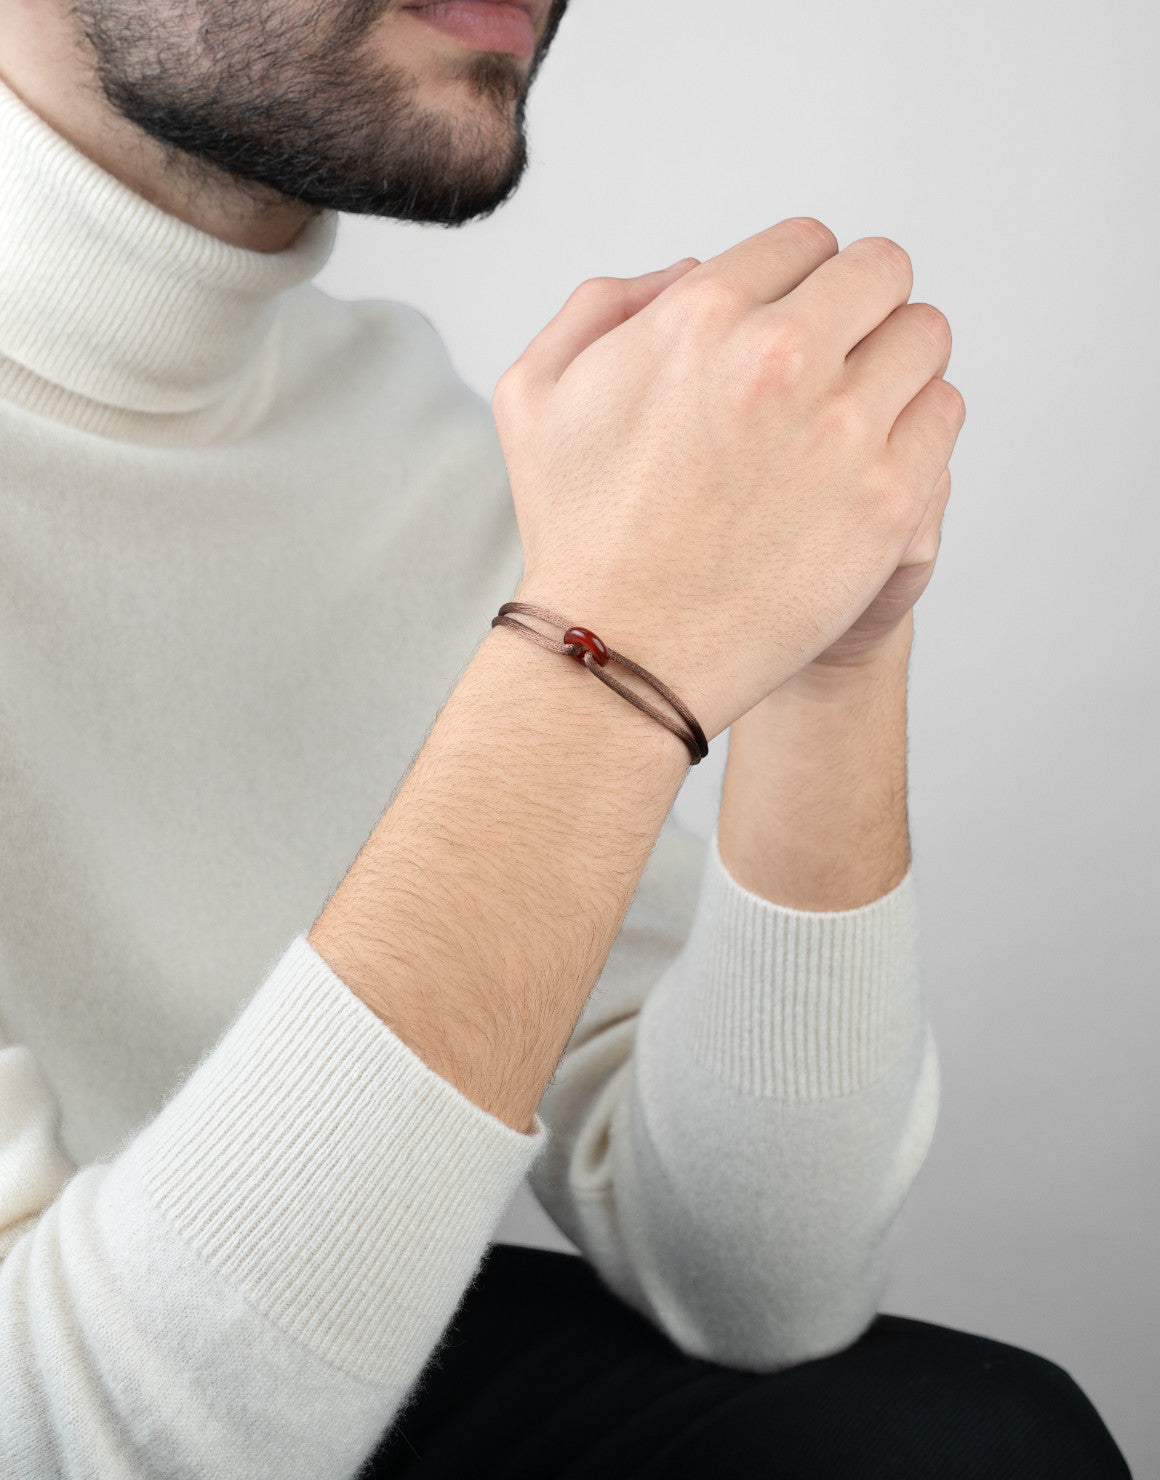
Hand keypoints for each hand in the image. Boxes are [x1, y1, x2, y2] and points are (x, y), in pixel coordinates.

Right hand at [492, 219, 965, 739]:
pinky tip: (870, 462)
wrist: (621, 654)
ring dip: (896, 364)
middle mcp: (779, 358)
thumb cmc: (576, 533)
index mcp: (700, 315)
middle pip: (881, 274)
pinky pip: (943, 414)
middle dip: (859, 309)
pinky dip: (917, 428)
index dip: (799, 282)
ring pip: (925, 338)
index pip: (806, 242)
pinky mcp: (887, 501)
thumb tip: (693, 270)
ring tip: (856, 414)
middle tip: (837, 361)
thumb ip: (606, 303)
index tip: (792, 325)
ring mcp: (842, 430)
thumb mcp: (536, 392)